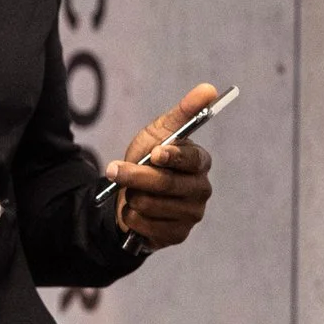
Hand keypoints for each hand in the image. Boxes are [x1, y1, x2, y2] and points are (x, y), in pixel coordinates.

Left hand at [107, 82, 218, 249]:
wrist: (129, 195)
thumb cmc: (148, 159)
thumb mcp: (158, 132)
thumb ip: (184, 111)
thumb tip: (209, 89)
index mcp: (200, 162)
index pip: (192, 159)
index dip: (173, 156)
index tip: (155, 153)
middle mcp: (201, 189)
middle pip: (168, 184)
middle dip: (136, 177)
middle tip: (114, 170)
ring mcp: (192, 214)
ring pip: (153, 205)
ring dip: (132, 196)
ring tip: (131, 192)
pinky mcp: (178, 234)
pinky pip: (147, 226)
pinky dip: (132, 217)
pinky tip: (135, 212)